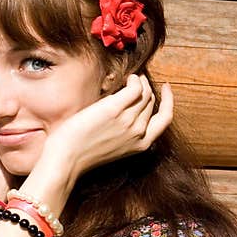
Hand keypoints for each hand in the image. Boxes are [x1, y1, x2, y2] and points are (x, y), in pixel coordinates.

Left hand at [42, 74, 172, 177]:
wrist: (67, 159)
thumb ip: (124, 130)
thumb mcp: (113, 145)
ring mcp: (128, 121)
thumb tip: (125, 109)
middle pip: (152, 102)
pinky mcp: (114, 110)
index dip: (169, 101)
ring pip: (145, 93)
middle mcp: (138, 133)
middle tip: (138, 79)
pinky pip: (135, 88)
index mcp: (141, 145)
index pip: (165, 119)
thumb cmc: (83, 153)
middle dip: (148, 88)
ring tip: (132, 77)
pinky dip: (136, 79)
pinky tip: (129, 77)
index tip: (166, 88)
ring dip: (141, 81)